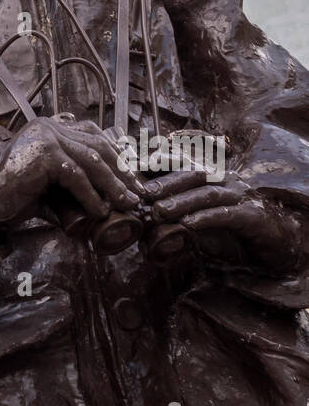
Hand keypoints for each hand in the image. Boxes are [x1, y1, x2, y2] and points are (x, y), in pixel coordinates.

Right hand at [0, 115, 145, 226]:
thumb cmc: (13, 193)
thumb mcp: (50, 183)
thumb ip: (72, 183)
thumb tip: (103, 202)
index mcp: (51, 128)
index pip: (94, 136)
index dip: (117, 156)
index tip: (131, 179)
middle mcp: (50, 127)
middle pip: (98, 146)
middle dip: (122, 172)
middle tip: (137, 194)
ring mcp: (47, 137)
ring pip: (92, 160)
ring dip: (113, 185)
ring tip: (126, 204)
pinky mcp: (45, 153)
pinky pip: (77, 176)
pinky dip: (92, 196)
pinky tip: (99, 211)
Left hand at [144, 166, 302, 274]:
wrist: (272, 244)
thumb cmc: (231, 230)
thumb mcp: (200, 218)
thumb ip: (177, 213)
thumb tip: (143, 216)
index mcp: (210, 176)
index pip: (182, 162)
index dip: (159, 161)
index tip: (134, 167)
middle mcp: (224, 180)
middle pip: (192, 174)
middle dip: (165, 181)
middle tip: (142, 193)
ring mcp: (239, 195)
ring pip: (207, 193)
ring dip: (180, 201)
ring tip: (158, 211)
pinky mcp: (251, 215)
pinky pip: (226, 214)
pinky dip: (205, 218)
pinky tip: (188, 225)